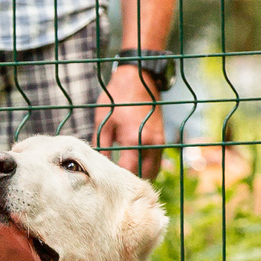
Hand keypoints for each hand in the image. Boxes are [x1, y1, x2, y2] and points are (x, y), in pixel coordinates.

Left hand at [97, 64, 167, 179]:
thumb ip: (102, 147)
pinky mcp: (162, 138)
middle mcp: (151, 143)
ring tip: (124, 173)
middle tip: (115, 181)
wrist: (138, 79)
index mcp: (134, 139)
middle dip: (131, 180)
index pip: (128, 171)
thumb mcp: (103, 121)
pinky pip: (156, 161)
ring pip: (153, 170)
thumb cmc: (117, 98)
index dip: (117, 179)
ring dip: (140, 174)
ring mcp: (159, 141)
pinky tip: (132, 163)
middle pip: (144, 175)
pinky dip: (147, 165)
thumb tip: (98, 166)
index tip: (106, 181)